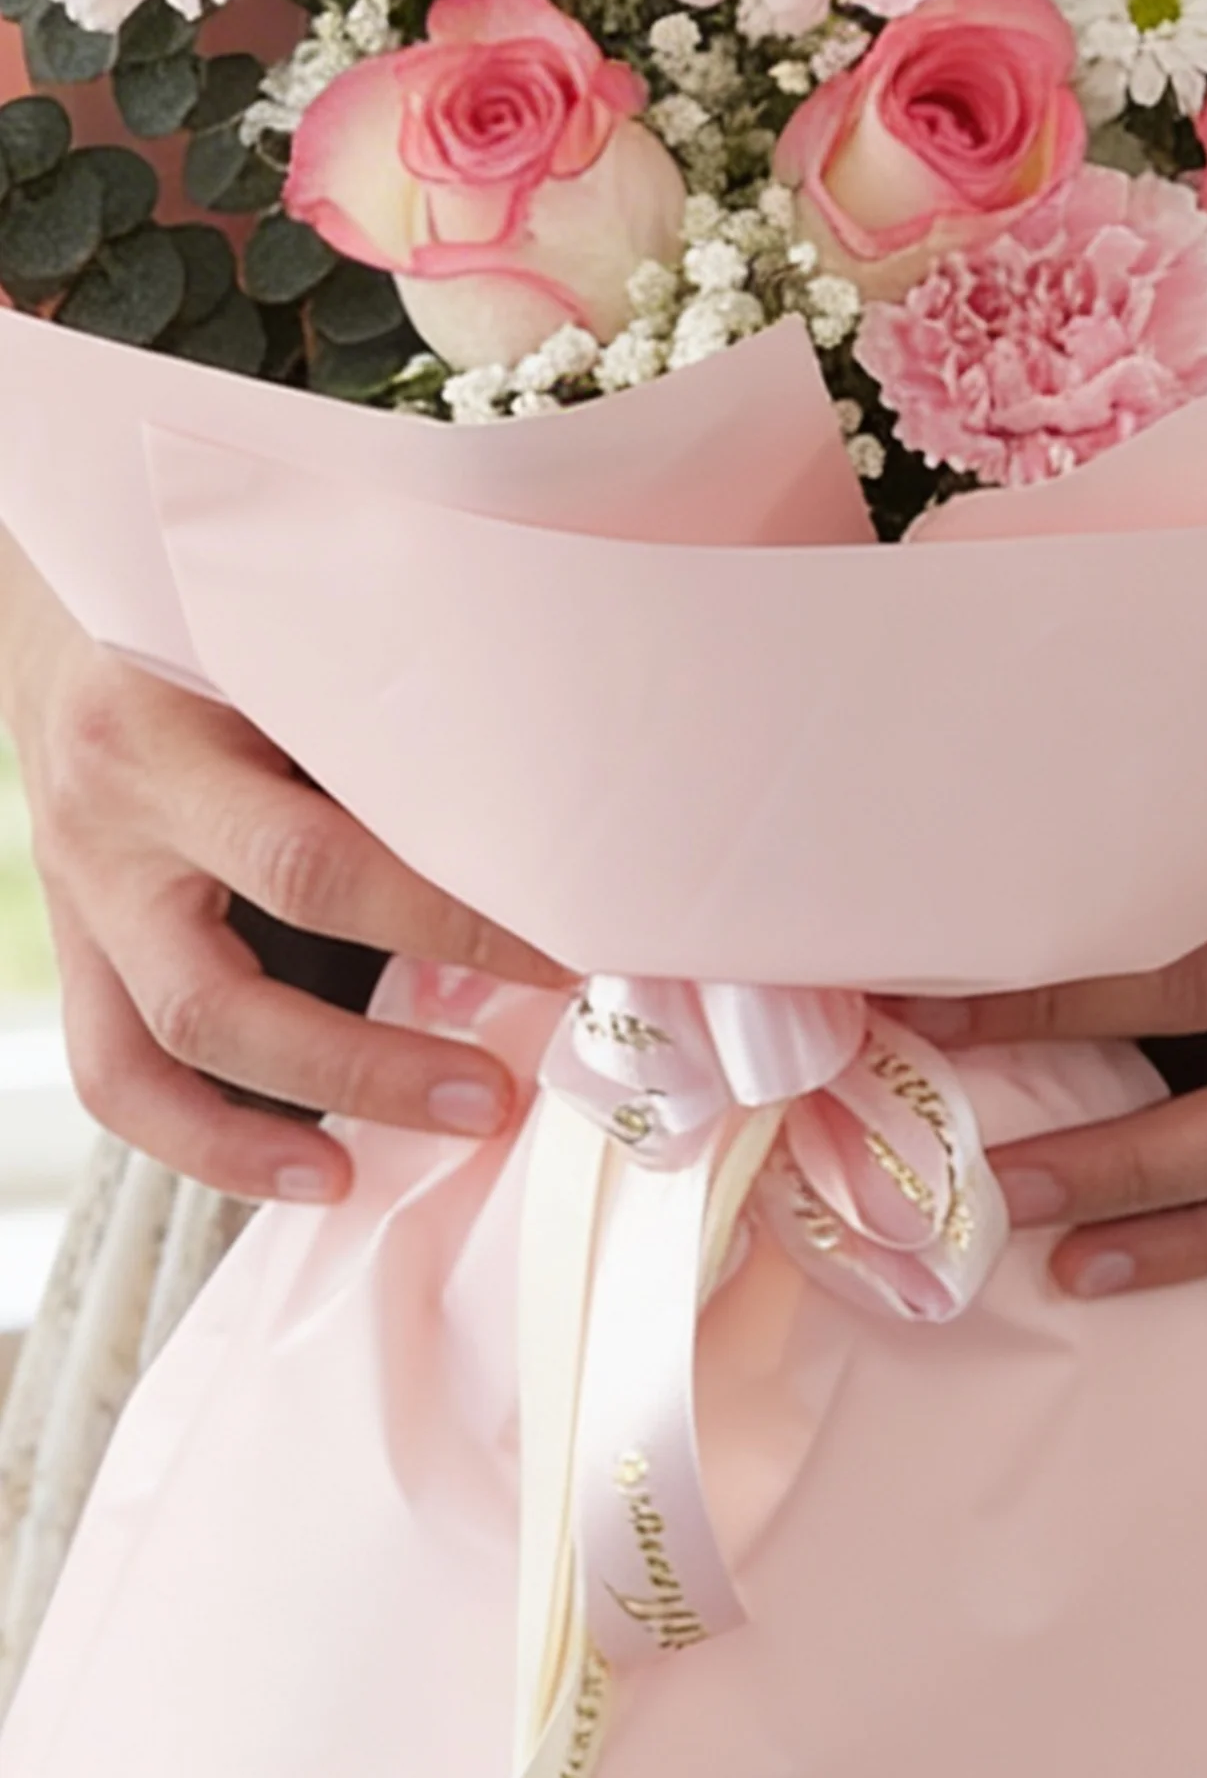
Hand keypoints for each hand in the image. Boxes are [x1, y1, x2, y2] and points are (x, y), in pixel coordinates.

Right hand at [3, 573, 569, 1204]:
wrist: (76, 603)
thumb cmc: (218, 622)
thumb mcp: (291, 647)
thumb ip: (382, 734)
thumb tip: (542, 839)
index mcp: (172, 727)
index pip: (316, 857)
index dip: (443, 923)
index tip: (558, 958)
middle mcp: (114, 815)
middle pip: (235, 974)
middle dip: (380, 1054)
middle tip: (503, 1088)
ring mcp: (83, 887)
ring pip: (169, 1042)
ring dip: (315, 1103)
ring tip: (441, 1131)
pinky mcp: (78, 941)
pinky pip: (120, 1073)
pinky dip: (213, 1140)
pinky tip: (311, 1175)